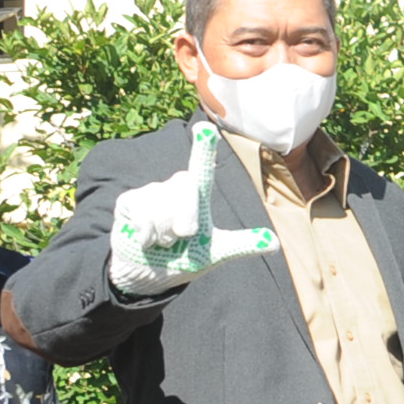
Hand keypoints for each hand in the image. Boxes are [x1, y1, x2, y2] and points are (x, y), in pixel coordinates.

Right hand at [107, 125, 279, 295]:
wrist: (151, 274)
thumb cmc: (185, 257)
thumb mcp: (216, 252)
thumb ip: (241, 245)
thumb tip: (273, 244)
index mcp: (197, 196)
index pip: (202, 167)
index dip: (203, 149)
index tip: (205, 129)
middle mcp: (174, 188)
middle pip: (185, 188)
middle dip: (187, 219)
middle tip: (183, 237)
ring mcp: (151, 193)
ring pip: (161, 207)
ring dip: (165, 233)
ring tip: (163, 241)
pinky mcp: (129, 201)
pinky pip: (142, 215)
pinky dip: (147, 235)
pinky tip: (145, 240)